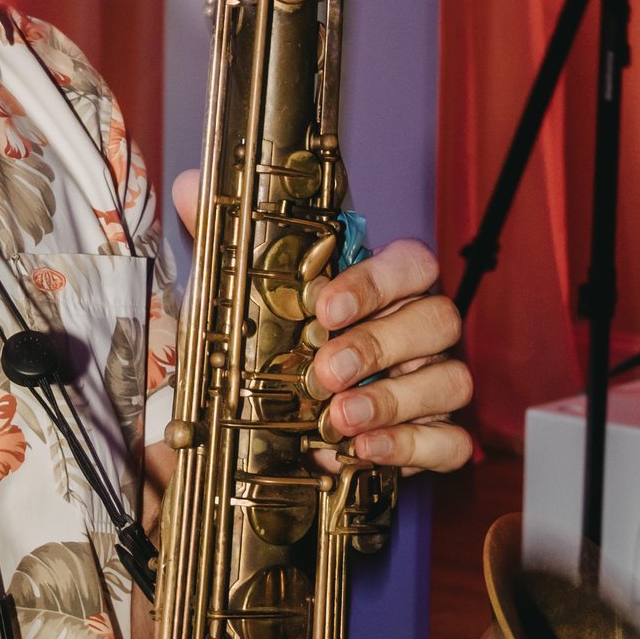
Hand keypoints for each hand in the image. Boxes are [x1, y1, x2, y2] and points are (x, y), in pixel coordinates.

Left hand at [170, 173, 470, 474]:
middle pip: (437, 319)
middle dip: (379, 344)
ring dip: (393, 401)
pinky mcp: (436, 437)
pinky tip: (365, 451)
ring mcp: (432, 384)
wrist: (278, 420)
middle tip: (326, 370)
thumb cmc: (279, 348)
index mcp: (384, 289)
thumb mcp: (243, 299)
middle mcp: (417, 332)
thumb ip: (225, 243)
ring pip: (450, 380)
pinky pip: (450, 441)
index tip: (324, 305)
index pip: (412, 263)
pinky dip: (412, 448)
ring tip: (338, 418)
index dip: (377, 281)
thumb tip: (188, 187)